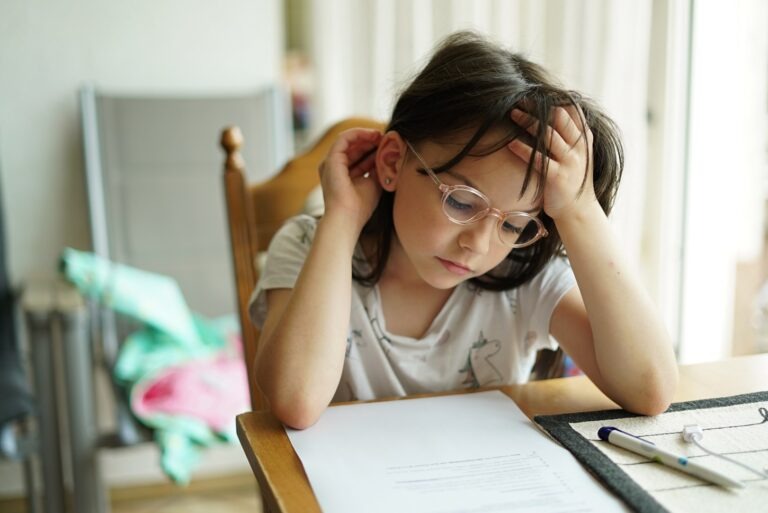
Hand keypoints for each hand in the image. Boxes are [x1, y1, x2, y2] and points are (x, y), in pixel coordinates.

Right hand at [318, 128, 383, 231]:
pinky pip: (344, 139)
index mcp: (343, 174)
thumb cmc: (360, 207)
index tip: (387, 145)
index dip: (373, 149)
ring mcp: (331, 163)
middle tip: (386, 137)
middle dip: (370, 140)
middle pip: (353, 147)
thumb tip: (388, 154)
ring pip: (348, 140)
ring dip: (365, 135)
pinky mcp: (331, 159)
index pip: (358, 156)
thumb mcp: (374, 183)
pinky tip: (373, 135)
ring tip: (381, 135)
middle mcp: (334, 167)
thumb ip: (378, 168)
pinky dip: (358, 134)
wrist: (347, 218)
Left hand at [507, 105, 596, 219]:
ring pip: (548, 136)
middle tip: (520, 97)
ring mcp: (570, 162)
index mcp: (584, 139)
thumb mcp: (577, 153)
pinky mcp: (557, 177)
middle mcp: (579, 148)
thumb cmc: (572, 179)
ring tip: (512, 113)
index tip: (535, 90)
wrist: (578, 210)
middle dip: (538, 106)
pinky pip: (538, 159)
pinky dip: (523, 149)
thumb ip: (569, 135)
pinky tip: (510, 142)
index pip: (571, 111)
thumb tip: (554, 111)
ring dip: (528, 122)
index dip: (553, 98)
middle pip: (558, 118)